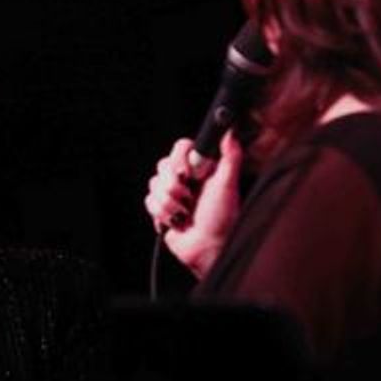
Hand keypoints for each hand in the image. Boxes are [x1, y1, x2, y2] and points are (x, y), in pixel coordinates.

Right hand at [144, 131, 243, 278]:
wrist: (209, 249)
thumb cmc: (223, 219)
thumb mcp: (228, 184)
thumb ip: (231, 156)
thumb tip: (231, 131)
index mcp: (200, 168)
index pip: (180, 147)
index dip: (181, 160)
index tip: (191, 173)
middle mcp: (184, 178)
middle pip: (162, 165)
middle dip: (174, 185)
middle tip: (189, 197)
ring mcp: (171, 194)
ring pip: (154, 185)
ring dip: (170, 203)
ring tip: (185, 214)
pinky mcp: (160, 209)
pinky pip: (149, 201)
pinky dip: (163, 214)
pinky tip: (177, 222)